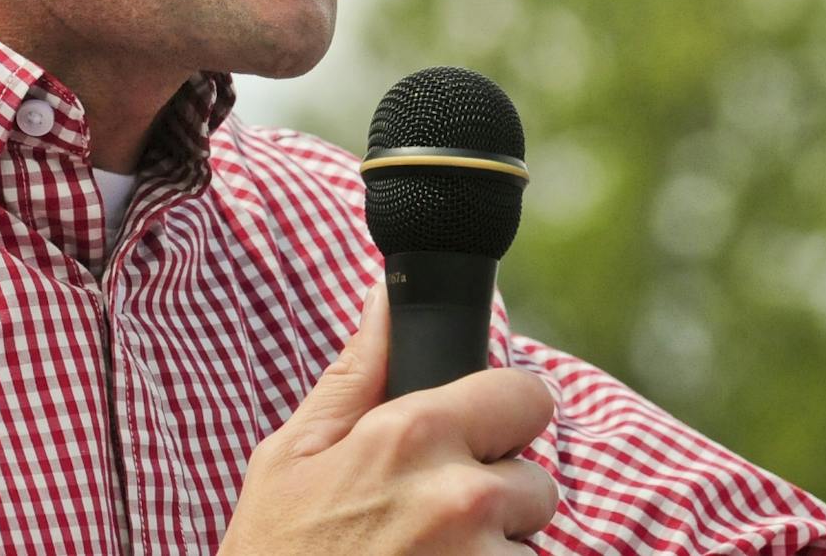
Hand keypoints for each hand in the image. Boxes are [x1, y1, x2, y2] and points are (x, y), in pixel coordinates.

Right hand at [218, 284, 560, 553]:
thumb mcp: (290, 457)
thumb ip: (358, 372)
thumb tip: (388, 295)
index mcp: (413, 435)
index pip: (528, 396)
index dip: (500, 421)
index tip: (473, 446)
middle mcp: (461, 498)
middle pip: (535, 482)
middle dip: (494, 505)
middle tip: (425, 532)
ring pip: (528, 551)